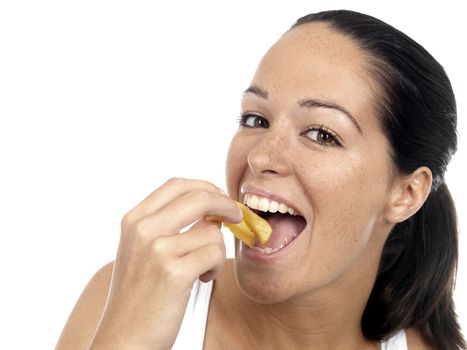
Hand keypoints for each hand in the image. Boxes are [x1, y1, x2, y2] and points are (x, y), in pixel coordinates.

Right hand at [89, 178, 241, 349]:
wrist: (124, 338)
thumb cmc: (139, 295)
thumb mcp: (140, 250)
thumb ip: (166, 224)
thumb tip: (210, 208)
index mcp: (134, 220)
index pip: (177, 184)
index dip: (205, 187)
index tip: (220, 199)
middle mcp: (143, 229)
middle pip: (199, 196)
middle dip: (226, 204)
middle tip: (237, 216)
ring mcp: (157, 249)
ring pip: (212, 229)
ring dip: (218, 248)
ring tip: (204, 268)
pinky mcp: (174, 272)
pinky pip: (215, 253)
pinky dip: (217, 266)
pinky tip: (203, 279)